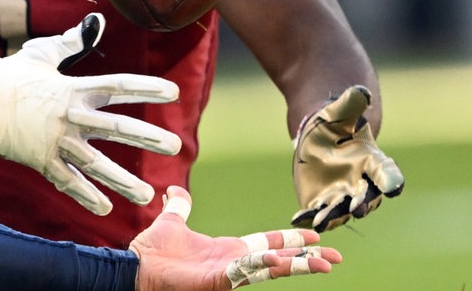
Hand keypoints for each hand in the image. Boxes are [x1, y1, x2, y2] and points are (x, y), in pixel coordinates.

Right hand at [6, 14, 182, 212]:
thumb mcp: (42, 55)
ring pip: (95, 164)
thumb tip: (96, 20)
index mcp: (72, 88)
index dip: (145, 87)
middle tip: (175, 145)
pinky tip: (106, 210)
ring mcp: (54, 140)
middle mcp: (68, 116)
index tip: (172, 92)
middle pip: (115, 128)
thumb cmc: (10, 75)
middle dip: (147, 137)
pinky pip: (67, 182)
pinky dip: (85, 196)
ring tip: (147, 195)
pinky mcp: (40, 160)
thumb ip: (73, 42)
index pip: (116, 86)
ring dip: (122, 181)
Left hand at [130, 186, 340, 290]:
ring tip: (324, 264)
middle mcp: (234, 263)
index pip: (268, 243)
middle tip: (336, 258)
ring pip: (271, 268)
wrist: (135, 266)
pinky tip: (283, 260)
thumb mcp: (172, 222)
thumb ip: (178, 207)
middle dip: (307, 259)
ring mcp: (227, 274)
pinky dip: (265, 265)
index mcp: (228, 249)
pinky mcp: (217, 280)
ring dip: (297, 265)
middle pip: (280, 259)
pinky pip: (246, 272)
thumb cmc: (153, 251)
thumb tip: (174, 191)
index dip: (290, 240)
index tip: (315, 236)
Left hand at [291, 85, 404, 231]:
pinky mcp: (321, 202)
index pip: (388, 174)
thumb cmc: (337, 123)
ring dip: (333, 217)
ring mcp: (342, 196)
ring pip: (341, 210)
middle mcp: (362, 185)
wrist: (319, 139)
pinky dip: (308, 216)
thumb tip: (361, 90)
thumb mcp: (341, 111)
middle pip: (367, 198)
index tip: (395, 188)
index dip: (392, 181)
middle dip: (363, 204)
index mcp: (374, 162)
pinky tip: (298, 219)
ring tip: (322, 221)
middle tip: (359, 208)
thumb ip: (352, 104)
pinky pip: (316, 211)